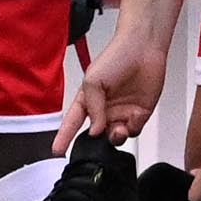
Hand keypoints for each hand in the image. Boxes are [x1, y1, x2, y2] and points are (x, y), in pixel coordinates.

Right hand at [70, 22, 172, 147]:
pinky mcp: (139, 114)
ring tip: (118, 128)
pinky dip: (133, 127)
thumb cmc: (116, 57)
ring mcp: (121, 113)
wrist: (143, 48)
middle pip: (96, 136)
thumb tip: (95, 130)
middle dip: (96, 141)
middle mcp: (104, 110)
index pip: (72, 123)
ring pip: (115, 137)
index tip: (57, 151)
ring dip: (115, 137)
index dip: (64, 138)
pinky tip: (134, 115)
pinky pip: (134, 131)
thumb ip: (92, 108)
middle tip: (99, 135)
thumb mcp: (93, 80)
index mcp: (87, 100)